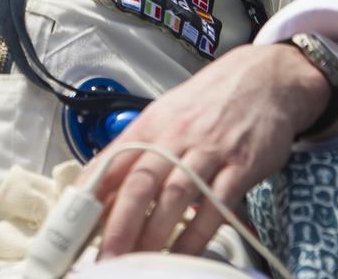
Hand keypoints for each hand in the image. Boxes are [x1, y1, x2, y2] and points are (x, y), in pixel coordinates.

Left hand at [83, 43, 337, 259]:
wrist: (263, 78)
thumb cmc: (208, 102)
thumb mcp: (165, 115)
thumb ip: (138, 149)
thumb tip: (102, 185)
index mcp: (150, 125)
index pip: (112, 161)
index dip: (91, 195)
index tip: (74, 224)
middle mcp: (175, 137)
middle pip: (140, 183)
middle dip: (119, 224)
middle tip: (106, 257)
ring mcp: (208, 151)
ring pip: (174, 195)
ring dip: (154, 233)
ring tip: (139, 264)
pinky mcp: (241, 166)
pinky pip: (216, 204)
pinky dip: (199, 233)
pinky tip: (184, 254)